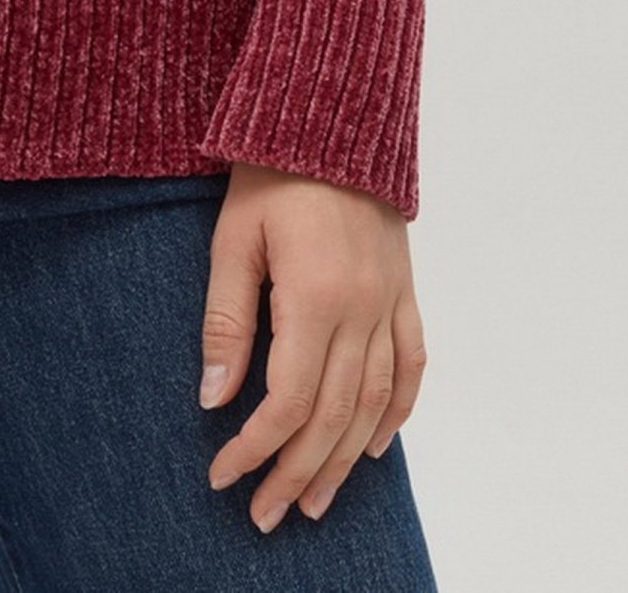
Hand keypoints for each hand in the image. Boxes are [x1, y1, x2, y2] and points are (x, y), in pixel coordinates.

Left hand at [200, 161, 426, 531]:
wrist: (331, 113)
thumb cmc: (270, 170)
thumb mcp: (232, 238)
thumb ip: (226, 320)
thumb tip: (215, 398)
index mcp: (316, 296)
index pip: (289, 400)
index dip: (256, 447)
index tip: (224, 476)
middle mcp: (363, 308)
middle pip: (334, 416)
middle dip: (296, 471)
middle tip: (266, 514)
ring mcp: (391, 300)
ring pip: (374, 403)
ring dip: (343, 460)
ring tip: (314, 500)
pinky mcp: (406, 289)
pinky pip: (412, 365)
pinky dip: (395, 413)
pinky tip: (371, 446)